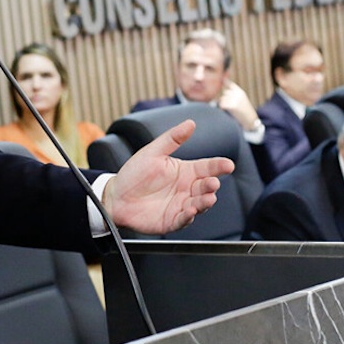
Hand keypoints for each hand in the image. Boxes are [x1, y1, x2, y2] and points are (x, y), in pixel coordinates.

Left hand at [101, 120, 234, 233]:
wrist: (115, 197)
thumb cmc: (134, 174)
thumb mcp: (153, 152)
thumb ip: (172, 138)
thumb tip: (190, 123)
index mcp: (185, 171)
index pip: (207, 167)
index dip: (218, 166)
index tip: (228, 165)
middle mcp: (186, 189)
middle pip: (206, 187)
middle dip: (212, 185)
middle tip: (212, 183)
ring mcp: (181, 205)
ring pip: (199, 204)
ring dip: (205, 202)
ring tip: (208, 198)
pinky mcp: (172, 221)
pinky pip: (184, 220)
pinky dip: (188, 216)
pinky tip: (190, 211)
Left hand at [217, 81, 259, 130]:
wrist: (250, 120)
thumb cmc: (246, 112)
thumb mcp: (242, 100)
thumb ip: (235, 95)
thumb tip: (223, 91)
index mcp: (241, 92)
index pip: (231, 85)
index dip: (226, 82)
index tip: (223, 80)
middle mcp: (237, 95)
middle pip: (225, 92)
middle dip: (225, 98)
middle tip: (229, 105)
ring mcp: (234, 100)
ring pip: (222, 98)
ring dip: (223, 103)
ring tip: (229, 109)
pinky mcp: (231, 106)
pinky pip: (221, 104)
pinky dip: (222, 108)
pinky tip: (226, 111)